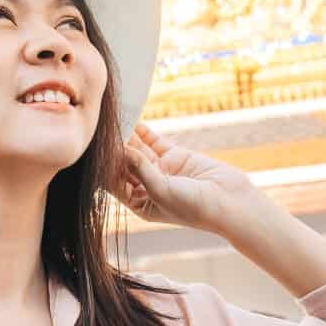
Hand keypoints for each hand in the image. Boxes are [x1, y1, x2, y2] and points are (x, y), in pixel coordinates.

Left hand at [112, 121, 255, 232]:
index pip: (114, 182)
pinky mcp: (174, 157)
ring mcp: (160, 170)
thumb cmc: (195, 208)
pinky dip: (143, 130)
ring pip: (137, 150)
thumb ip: (140, 169)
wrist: (230, 202)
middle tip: (100, 129)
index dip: (104, 166)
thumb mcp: (162, 191)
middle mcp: (147, 187)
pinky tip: (132, 118)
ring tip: (114, 118)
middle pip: (124, 164)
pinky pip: (153, 141)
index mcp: (140, 203)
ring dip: (126, 136)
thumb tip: (120, 148)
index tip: (95, 149)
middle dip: (114, 149)